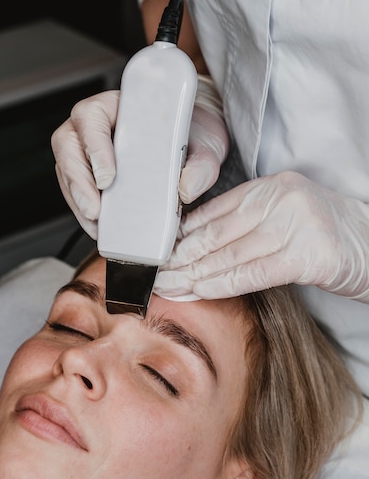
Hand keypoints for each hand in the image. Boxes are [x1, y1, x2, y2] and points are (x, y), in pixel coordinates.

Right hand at [51, 76, 229, 238]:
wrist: (196, 145)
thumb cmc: (194, 134)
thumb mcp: (206, 144)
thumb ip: (202, 165)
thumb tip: (186, 190)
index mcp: (120, 105)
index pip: (91, 116)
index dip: (93, 146)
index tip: (108, 177)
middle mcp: (97, 125)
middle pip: (67, 146)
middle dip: (77, 181)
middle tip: (95, 210)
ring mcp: (89, 150)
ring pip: (67, 171)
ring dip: (77, 200)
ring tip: (96, 224)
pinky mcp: (91, 175)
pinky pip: (76, 191)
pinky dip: (84, 212)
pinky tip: (99, 227)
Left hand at [155, 171, 368, 301]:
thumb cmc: (325, 237)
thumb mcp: (283, 219)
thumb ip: (246, 225)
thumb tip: (196, 248)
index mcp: (271, 186)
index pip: (214, 212)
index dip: (182, 235)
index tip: (159, 252)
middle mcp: (282, 198)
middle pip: (216, 233)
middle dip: (180, 258)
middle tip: (154, 273)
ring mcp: (297, 224)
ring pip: (229, 255)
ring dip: (193, 276)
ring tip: (168, 287)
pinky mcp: (309, 255)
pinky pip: (253, 273)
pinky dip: (222, 284)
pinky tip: (198, 292)